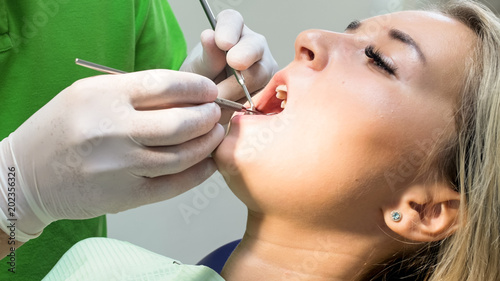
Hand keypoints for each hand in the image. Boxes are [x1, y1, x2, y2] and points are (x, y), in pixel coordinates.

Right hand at [0, 70, 224, 240]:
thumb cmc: (62, 129)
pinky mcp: (124, 196)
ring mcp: (119, 166)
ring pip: (182, 156)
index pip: (165, 85)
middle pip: (180, 123)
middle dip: (208, 117)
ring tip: (215, 135)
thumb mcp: (90, 95)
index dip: (195, 87)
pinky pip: (174, 185)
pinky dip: (197, 173)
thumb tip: (186, 95)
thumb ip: (134, 93)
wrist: (27, 176)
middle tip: (216, 114)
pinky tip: (206, 163)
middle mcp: (112, 130)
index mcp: (103, 97)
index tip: (207, 90)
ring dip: (207, 144)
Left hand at [181, 9, 278, 121]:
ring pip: (260, 75)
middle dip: (243, 57)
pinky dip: (246, 104)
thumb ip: (207, 55)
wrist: (208, 102)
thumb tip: (209, 36)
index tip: (222, 42)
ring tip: (218, 100)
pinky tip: (231, 109)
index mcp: (231, 30)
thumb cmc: (203, 79)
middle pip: (254, 48)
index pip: (232, 21)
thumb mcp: (199, 68)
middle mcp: (253, 45)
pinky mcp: (269, 88)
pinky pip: (262, 95)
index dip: (229, 29)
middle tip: (231, 66)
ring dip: (237, 90)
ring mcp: (264, 66)